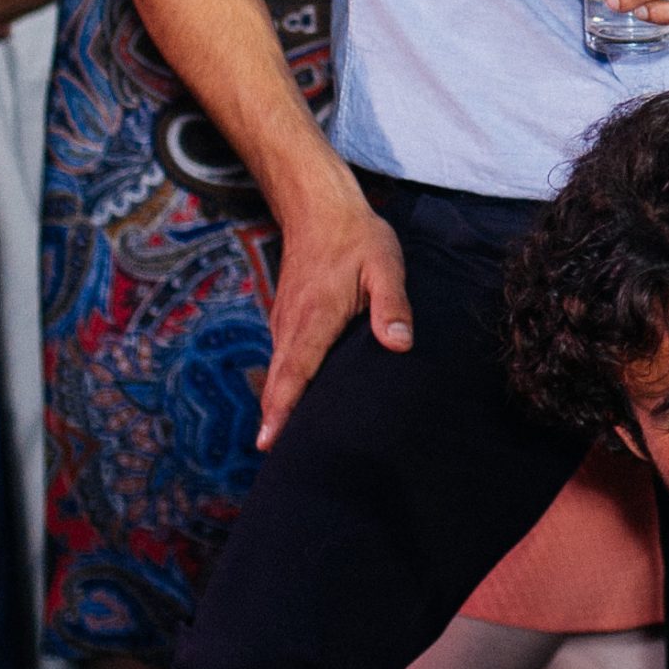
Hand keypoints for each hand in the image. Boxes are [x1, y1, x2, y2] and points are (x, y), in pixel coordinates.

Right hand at [257, 180, 410, 446]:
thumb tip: (399, 344)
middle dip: (275, 421)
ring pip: (277, 372)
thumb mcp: (385, 264)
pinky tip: (292, 405)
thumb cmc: (356, 236)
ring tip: (283, 447)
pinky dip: (281, 385)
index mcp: (315, 317)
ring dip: (277, 406)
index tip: (269, 444)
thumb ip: (391, 304)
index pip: (296, 372)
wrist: (318, 206)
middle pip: (278, 382)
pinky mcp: (286, 318)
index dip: (283, 409)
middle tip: (275, 462)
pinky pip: (281, 359)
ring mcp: (284, 321)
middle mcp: (291, 324)